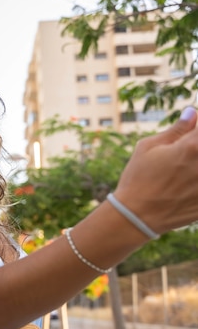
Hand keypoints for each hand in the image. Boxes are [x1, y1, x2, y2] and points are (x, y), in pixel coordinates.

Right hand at [114, 106, 197, 233]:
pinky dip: (195, 182)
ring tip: (179, 172)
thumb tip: (192, 113)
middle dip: (195, 146)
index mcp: (192, 146)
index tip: (191, 129)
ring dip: (194, 164)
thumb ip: (176, 129)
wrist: (137, 215)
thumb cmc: (138, 178)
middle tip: (182, 154)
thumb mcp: (148, 147)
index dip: (196, 126)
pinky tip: (183, 185)